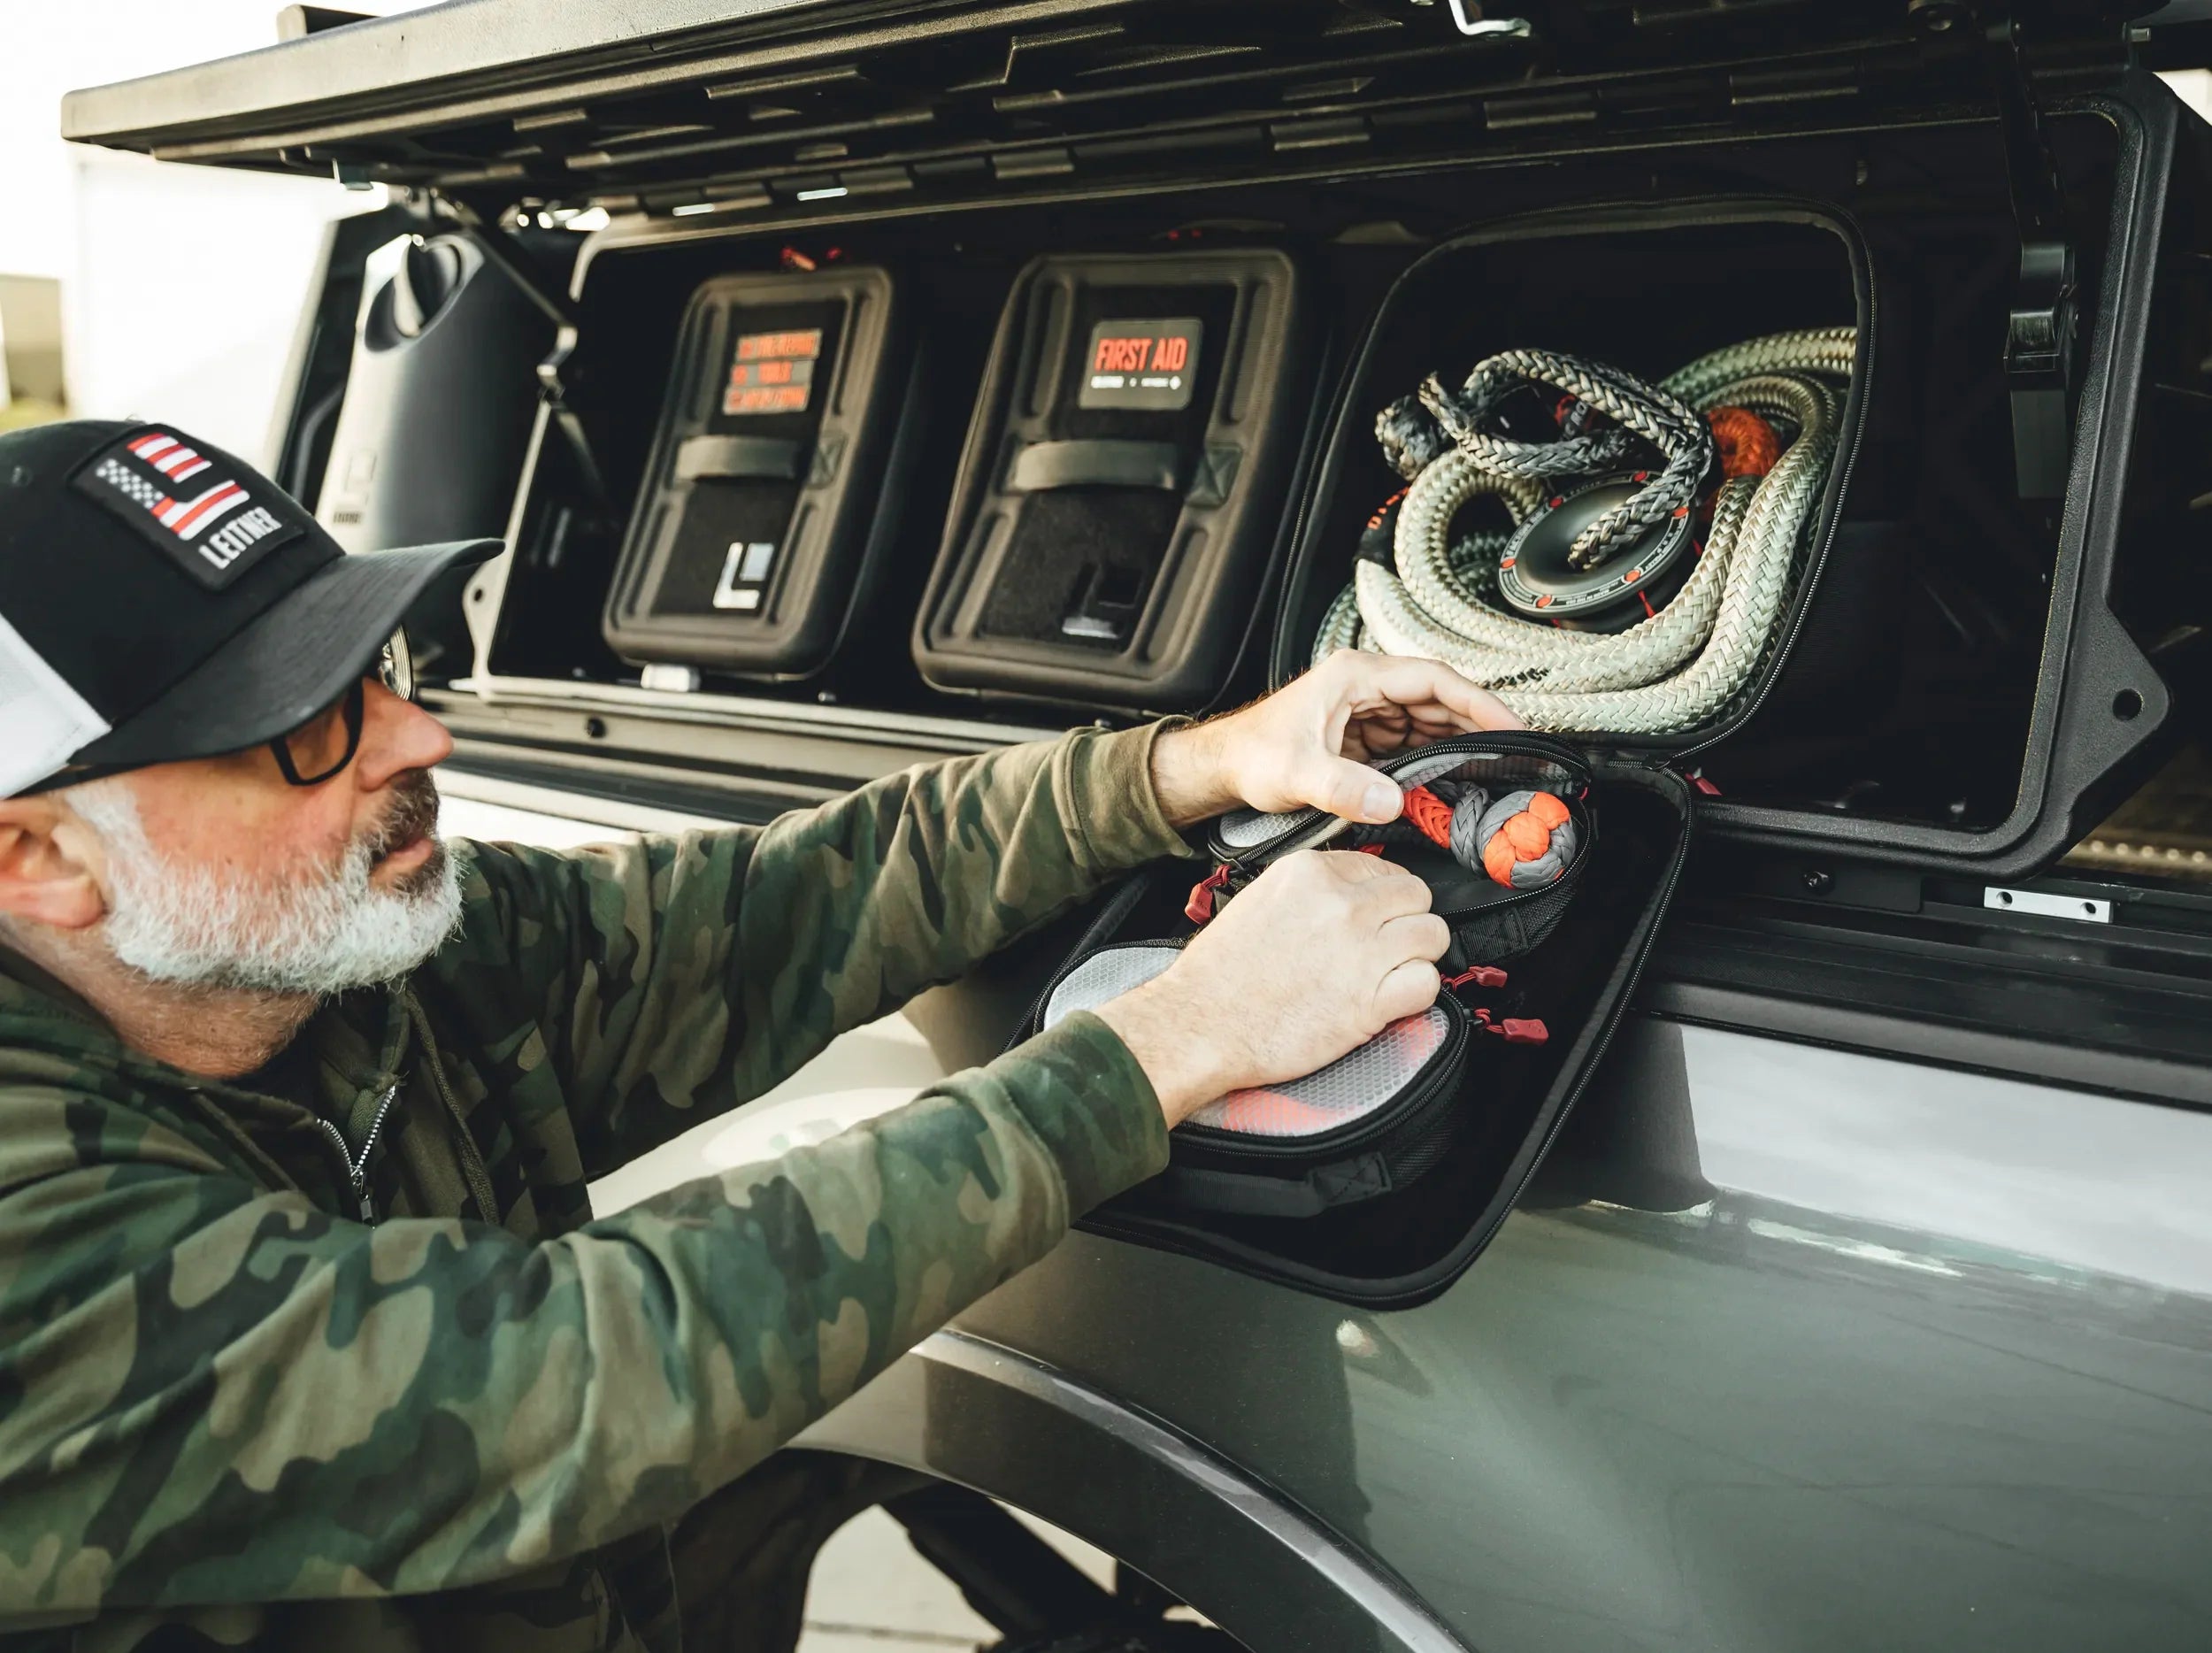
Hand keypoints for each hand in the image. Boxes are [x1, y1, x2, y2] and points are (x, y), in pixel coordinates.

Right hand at [1096, 850, 1448, 1124]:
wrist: (1200, 1024)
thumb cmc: (1220, 974)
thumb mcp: (1261, 900)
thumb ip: (1312, 890)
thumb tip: (1353, 893)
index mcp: (1311, 872)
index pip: (1384, 868)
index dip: (1384, 897)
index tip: (1375, 918)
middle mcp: (1342, 903)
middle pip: (1417, 896)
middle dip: (1406, 921)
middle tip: (1385, 947)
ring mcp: (1360, 950)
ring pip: (1433, 935)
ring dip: (1416, 956)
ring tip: (1388, 973)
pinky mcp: (1371, 1000)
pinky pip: (1428, 983)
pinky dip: (1415, 994)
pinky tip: (1389, 1000)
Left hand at [1149, 651, 1521, 828]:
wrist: (1223, 767)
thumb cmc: (1250, 754)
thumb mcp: (1297, 773)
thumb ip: (1343, 787)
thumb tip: (1390, 800)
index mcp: (1355, 677)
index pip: (1433, 680)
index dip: (1478, 701)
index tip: (1509, 725)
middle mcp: (1364, 687)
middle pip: (1439, 698)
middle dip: (1477, 725)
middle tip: (1513, 754)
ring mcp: (1366, 710)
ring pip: (1429, 720)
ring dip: (1458, 743)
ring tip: (1491, 768)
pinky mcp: (1363, 736)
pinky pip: (1412, 742)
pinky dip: (1435, 759)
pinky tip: (1452, 779)